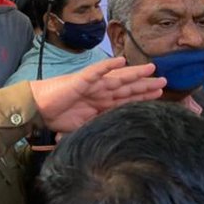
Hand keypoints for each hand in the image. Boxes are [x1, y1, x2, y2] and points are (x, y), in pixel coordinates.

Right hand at [30, 58, 164, 130]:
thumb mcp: (84, 128)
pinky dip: (108, 66)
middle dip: (146, 85)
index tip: (160, 95)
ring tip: (152, 69)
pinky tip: (121, 61)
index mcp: (102, 103)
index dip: (143, 96)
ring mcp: (92, 85)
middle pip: (128, 87)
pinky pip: (96, 72)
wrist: (38, 108)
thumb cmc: (58, 117)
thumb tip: (115, 141)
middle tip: (165, 81)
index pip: (127, 99)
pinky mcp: (80, 81)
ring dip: (135, 74)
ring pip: (118, 78)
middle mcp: (100, 92)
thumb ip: (98, 129)